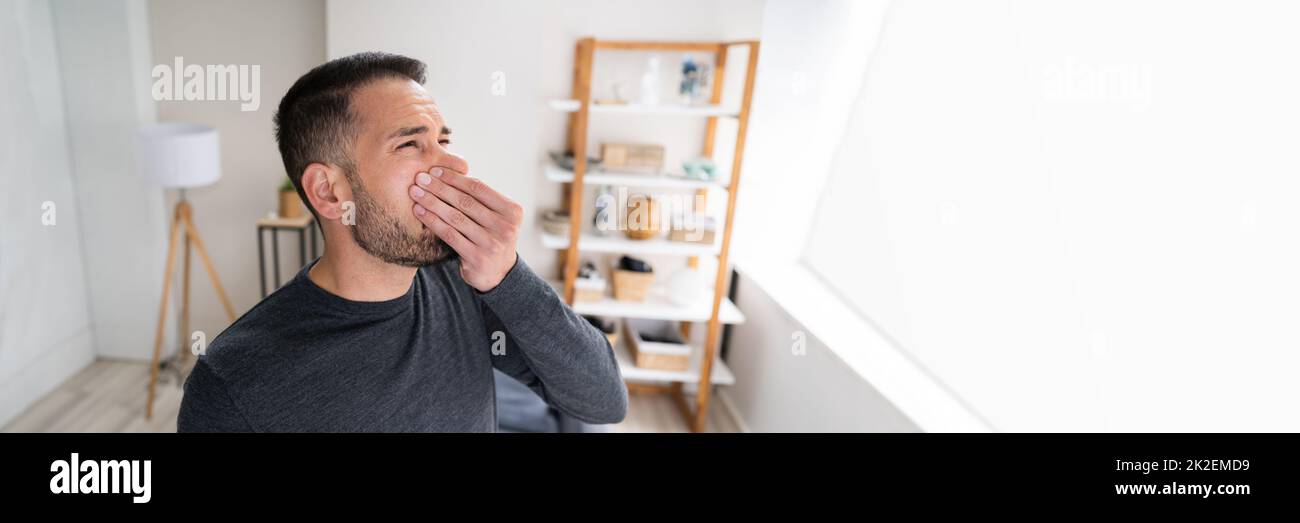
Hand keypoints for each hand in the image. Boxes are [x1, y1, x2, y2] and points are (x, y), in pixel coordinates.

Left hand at [409, 167, 522, 291]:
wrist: (498, 274)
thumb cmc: (491, 237)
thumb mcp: (496, 217)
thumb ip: (481, 199)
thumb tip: (448, 172)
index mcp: (512, 211)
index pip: (479, 188)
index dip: (455, 178)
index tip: (435, 170)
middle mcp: (505, 227)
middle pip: (465, 201)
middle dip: (439, 188)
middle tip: (420, 178)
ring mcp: (492, 243)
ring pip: (455, 217)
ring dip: (432, 202)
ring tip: (415, 192)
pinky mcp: (477, 257)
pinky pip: (449, 234)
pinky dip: (432, 221)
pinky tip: (419, 212)